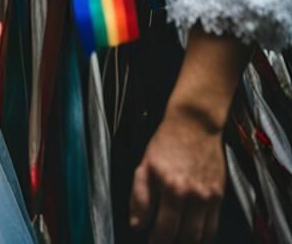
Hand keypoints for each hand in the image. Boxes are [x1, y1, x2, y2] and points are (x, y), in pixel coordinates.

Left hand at [129, 109, 225, 242]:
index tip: (151, 241)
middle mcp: (193, 196)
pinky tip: (194, 234)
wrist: (195, 124)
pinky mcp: (220, 195)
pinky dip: (204, 236)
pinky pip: (214, 226)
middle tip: (164, 241)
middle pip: (185, 238)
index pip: (164, 231)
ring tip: (179, 238)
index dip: (156, 242)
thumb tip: (137, 225)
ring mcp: (209, 197)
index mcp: (171, 188)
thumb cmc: (168, 142)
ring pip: (201, 237)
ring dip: (189, 242)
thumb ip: (139, 197)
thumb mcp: (145, 165)